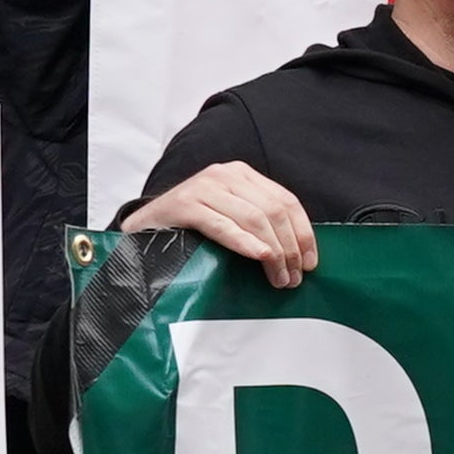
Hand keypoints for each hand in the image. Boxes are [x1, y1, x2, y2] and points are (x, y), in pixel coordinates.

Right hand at [127, 161, 318, 285]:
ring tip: (279, 278)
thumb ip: (259, 223)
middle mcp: (225, 174)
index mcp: (241, 174)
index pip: (286, 200)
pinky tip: (260, 258)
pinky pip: (223, 225)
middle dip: (290, 248)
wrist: (142, 228)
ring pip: (254, 219)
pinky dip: (245, 243)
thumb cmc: (191, 228)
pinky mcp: (185, 204)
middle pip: (273, 211)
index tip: (311, 262)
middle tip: (294, 278)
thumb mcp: (230, 217)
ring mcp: (204, 187)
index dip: (303, 233)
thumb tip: (299, 253)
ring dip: (273, 252)